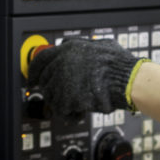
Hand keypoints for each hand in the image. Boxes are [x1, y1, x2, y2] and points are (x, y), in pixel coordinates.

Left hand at [26, 37, 144, 119]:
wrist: (127, 81)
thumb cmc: (119, 65)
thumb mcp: (100, 44)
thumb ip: (82, 45)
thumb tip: (72, 45)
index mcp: (69, 49)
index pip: (40, 60)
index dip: (34, 72)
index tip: (32, 80)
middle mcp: (62, 63)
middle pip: (46, 81)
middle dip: (54, 91)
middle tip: (65, 97)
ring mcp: (63, 81)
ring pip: (52, 97)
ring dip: (63, 103)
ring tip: (79, 103)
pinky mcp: (68, 98)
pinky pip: (62, 110)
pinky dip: (71, 114)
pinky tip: (82, 111)